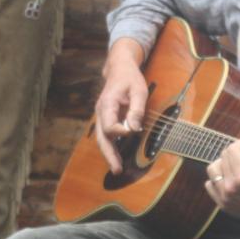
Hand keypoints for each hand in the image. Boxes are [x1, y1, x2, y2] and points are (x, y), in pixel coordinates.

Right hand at [94, 51, 147, 174]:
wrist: (119, 68)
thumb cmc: (130, 78)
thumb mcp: (139, 90)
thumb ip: (136, 109)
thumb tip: (134, 128)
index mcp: (107, 104)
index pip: (109, 125)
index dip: (120, 132)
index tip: (132, 131)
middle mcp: (101, 112)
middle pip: (101, 137)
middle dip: (109, 154)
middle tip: (117, 170)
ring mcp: (102, 116)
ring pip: (102, 138)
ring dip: (109, 154)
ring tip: (117, 169)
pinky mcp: (107, 118)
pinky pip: (107, 135)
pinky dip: (111, 147)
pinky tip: (117, 157)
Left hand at [205, 124, 239, 233]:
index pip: (233, 149)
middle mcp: (230, 189)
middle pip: (223, 156)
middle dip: (236, 151)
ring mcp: (225, 198)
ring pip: (213, 169)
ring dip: (225, 163)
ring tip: (237, 165)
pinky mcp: (222, 205)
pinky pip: (210, 184)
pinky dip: (218, 178)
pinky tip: (231, 178)